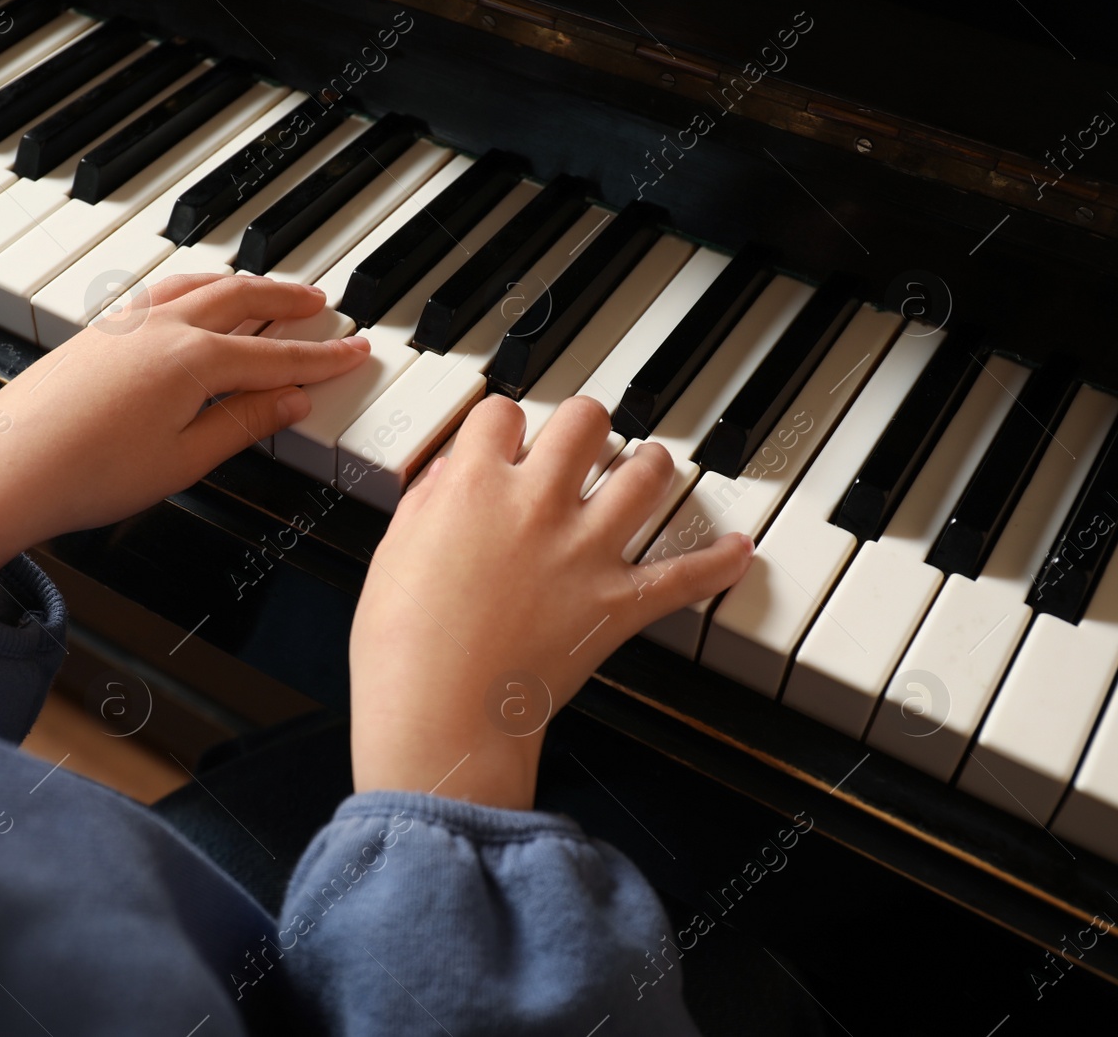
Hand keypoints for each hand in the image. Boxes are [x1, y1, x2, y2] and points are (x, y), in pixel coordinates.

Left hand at [0, 274, 369, 596]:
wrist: (5, 470)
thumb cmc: (86, 474)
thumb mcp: (184, 460)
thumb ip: (242, 423)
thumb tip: (290, 401)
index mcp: (194, 361)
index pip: (278, 356)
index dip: (323, 358)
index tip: (355, 351)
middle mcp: (162, 328)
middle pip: (243, 301)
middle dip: (289, 301)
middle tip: (323, 303)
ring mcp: (125, 323)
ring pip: (201, 285)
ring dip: (243, 283)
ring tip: (268, 288)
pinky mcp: (97, 330)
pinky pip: (162, 290)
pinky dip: (196, 285)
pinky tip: (195, 295)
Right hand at [349, 394, 753, 808]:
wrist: (439, 714)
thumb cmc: (402, 647)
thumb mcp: (392, 555)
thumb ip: (426, 503)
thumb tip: (448, 475)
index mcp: (474, 487)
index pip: (501, 414)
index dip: (503, 425)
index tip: (505, 440)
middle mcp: (536, 504)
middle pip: (584, 420)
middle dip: (582, 427)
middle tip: (580, 445)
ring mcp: (584, 551)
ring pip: (645, 474)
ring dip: (648, 467)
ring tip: (644, 471)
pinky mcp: (615, 604)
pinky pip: (685, 575)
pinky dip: (718, 563)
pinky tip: (737, 551)